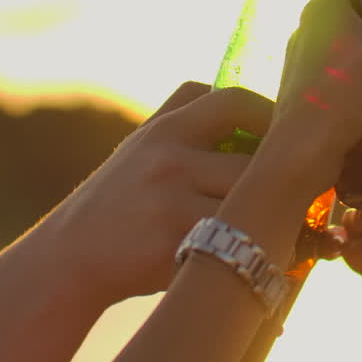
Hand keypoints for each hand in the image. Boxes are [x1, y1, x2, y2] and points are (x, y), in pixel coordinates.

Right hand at [41, 81, 272, 304]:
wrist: (66, 258)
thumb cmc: (116, 202)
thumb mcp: (140, 147)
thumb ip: (184, 119)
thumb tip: (249, 105)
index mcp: (164, 129)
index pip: (233, 101)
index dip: (269, 115)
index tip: (284, 137)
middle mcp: (168, 158)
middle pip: (255, 161)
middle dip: (277, 182)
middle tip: (295, 197)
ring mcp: (170, 202)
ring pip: (250, 205)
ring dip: (271, 220)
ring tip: (276, 230)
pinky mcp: (172, 245)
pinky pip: (233, 245)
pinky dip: (249, 254)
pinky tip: (249, 260)